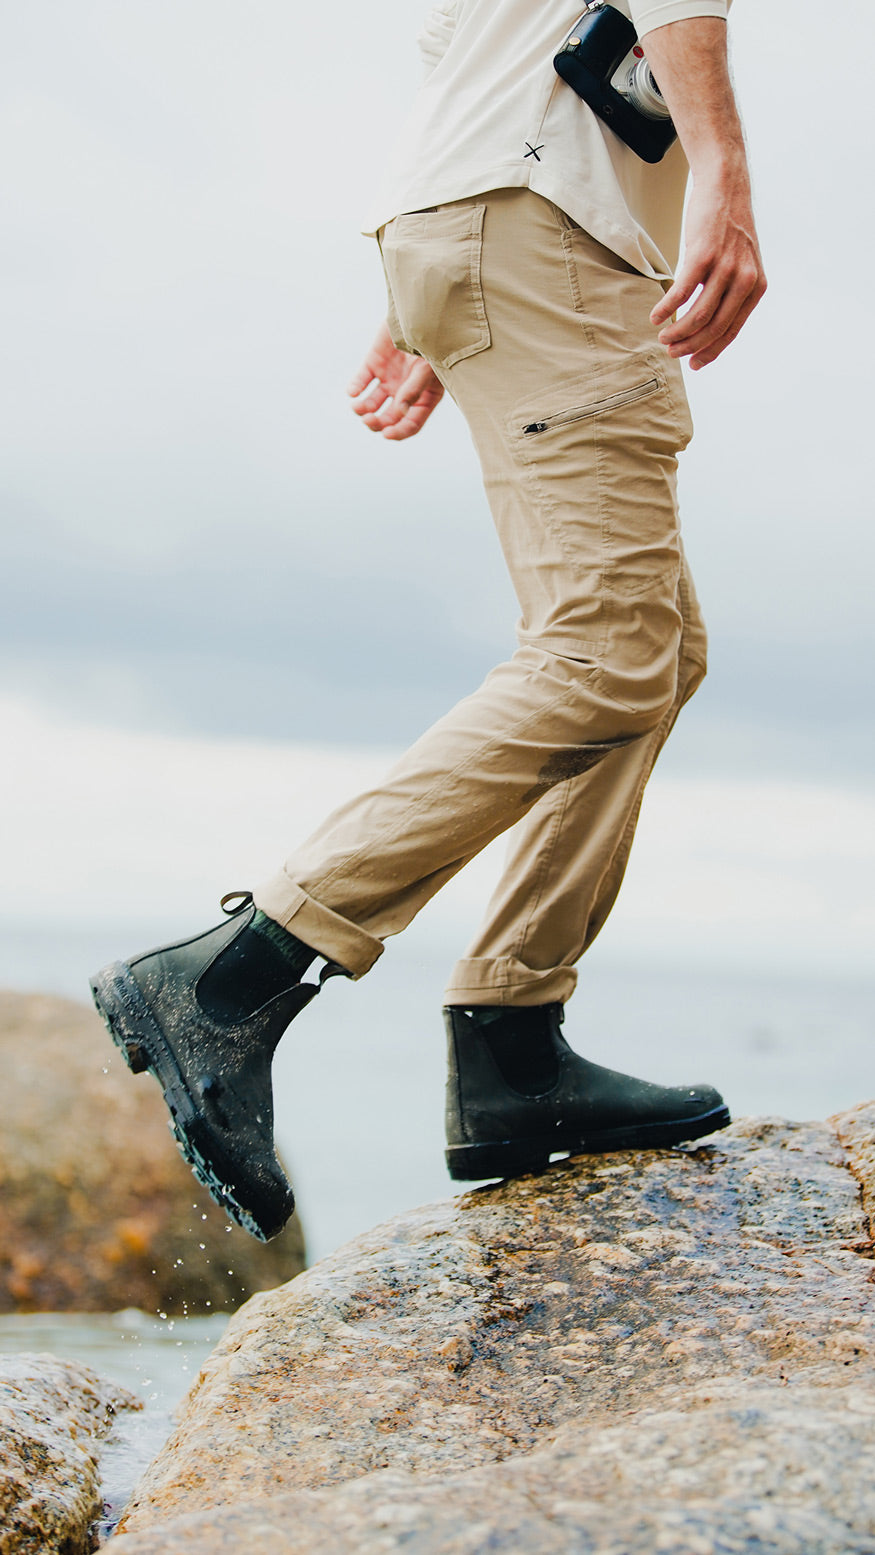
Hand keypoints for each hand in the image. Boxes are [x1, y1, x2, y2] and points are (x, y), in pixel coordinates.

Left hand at [348, 320, 444, 439]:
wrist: (420, 311)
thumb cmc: (433, 342)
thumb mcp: (428, 367)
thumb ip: (414, 390)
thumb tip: (399, 412)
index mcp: (424, 396)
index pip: (411, 424)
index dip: (399, 432)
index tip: (386, 433)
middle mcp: (405, 391)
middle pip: (388, 417)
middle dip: (377, 423)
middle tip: (368, 420)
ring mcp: (389, 378)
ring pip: (371, 403)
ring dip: (363, 409)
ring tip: (357, 407)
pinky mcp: (373, 363)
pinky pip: (360, 381)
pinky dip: (354, 388)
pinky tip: (353, 392)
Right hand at [650, 169, 766, 370]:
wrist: (726, 184)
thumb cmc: (727, 226)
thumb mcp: (740, 261)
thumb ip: (730, 290)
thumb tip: (707, 322)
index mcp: (755, 286)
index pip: (732, 331)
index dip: (711, 352)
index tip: (693, 364)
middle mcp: (745, 279)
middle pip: (714, 327)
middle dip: (690, 346)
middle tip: (671, 352)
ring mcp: (725, 267)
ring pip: (699, 315)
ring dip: (677, 332)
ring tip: (662, 336)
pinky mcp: (704, 254)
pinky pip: (682, 293)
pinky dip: (666, 309)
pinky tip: (655, 317)